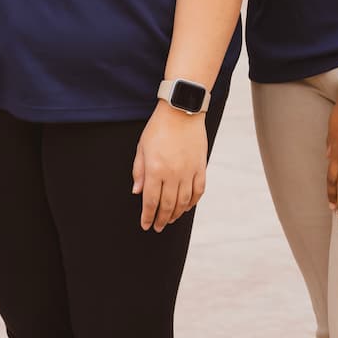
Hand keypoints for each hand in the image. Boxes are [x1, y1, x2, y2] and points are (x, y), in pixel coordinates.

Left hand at [131, 102, 207, 232]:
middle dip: (161, 219)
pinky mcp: (200, 167)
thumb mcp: (142, 148)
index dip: (148, 216)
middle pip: (167, 205)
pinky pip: (198, 190)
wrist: (181, 111)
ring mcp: (188, 171)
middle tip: (158, 227)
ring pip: (184, 201)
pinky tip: (187, 207)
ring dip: (176, 214)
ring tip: (170, 219)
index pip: (151, 201)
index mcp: (155, 169)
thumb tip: (137, 192)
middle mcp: (172, 174)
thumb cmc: (158, 128)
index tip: (146, 225)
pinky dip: (193, 202)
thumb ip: (138, 171)